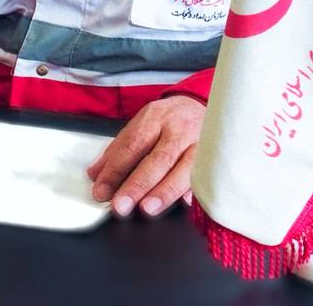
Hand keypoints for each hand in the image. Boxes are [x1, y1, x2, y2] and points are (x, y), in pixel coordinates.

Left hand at [86, 95, 204, 217]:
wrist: (205, 105)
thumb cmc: (170, 119)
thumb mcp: (141, 124)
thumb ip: (118, 150)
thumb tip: (95, 174)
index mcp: (156, 118)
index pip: (132, 145)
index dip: (116, 169)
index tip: (102, 191)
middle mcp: (179, 129)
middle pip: (158, 158)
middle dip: (138, 184)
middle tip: (121, 206)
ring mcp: (201, 142)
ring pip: (185, 168)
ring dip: (165, 190)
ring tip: (148, 208)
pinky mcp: (217, 156)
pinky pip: (208, 174)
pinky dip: (196, 189)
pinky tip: (185, 202)